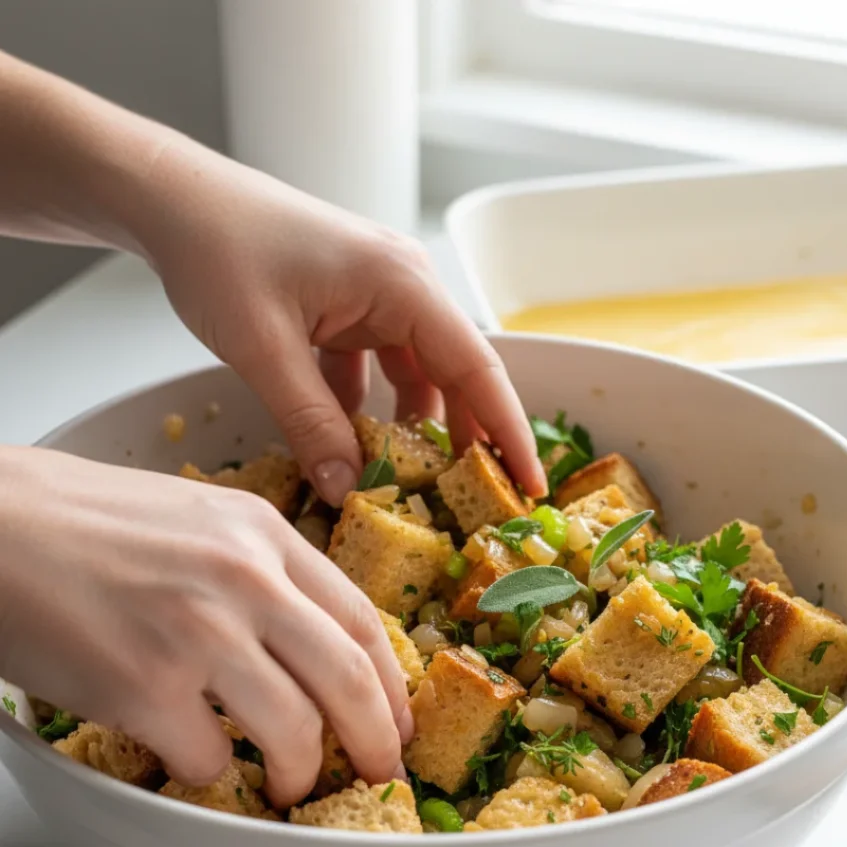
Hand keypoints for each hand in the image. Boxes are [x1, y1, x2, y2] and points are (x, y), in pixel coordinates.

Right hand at [0, 447, 412, 806]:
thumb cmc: (90, 523)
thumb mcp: (204, 521)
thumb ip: (265, 571)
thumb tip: (314, 643)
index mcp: (265, 534)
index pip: (363, 619)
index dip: (391, 683)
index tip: (397, 721)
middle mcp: (245, 579)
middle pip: (349, 679)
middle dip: (376, 741)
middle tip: (380, 773)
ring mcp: (198, 632)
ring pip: (294, 730)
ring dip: (300, 771)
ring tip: (290, 783)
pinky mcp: (144, 685)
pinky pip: (207, 757)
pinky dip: (211, 770)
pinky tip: (196, 756)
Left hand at [131, 139, 546, 505]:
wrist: (172, 199)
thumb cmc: (217, 249)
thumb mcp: (263, 347)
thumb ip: (310, 423)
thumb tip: (347, 491)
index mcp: (403, 285)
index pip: (476, 368)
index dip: (508, 432)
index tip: (529, 486)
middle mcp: (405, 288)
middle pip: (456, 375)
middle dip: (466, 439)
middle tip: (475, 503)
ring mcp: (379, 298)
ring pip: (417, 377)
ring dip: (411, 429)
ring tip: (408, 484)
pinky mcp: (351, 310)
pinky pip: (378, 370)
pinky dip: (368, 410)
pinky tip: (348, 443)